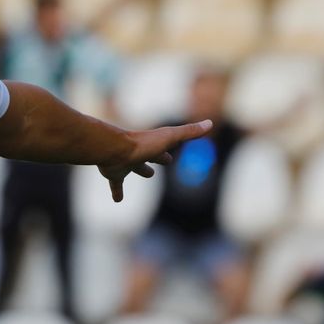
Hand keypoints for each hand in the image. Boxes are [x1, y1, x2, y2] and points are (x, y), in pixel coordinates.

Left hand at [96, 120, 212, 201]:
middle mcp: (139, 153)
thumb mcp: (169, 137)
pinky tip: (117, 200)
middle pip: (150, 156)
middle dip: (157, 157)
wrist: (113, 150)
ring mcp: (126, 163)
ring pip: (134, 168)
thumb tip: (209, 122)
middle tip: (164, 160)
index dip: (170, 149)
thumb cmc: (142, 144)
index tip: (175, 151)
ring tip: (147, 175)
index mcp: (153, 145)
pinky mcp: (115, 173)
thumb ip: (188, 132)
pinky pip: (116, 184)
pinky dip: (117, 192)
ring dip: (140, 170)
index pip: (164, 146)